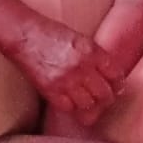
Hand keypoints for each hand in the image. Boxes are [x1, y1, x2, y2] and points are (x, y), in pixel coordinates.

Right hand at [10, 17, 124, 121]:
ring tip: (90, 104)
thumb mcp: (80, 39)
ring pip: (89, 105)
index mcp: (91, 51)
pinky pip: (69, 108)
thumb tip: (109, 75)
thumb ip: (95, 56)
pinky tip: (73, 104)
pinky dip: (73, 108)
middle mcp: (81, 67)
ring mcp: (66, 80)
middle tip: (105, 99)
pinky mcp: (50, 90)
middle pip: (105, 93)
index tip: (116, 86)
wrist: (25, 35)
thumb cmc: (51, 33)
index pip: (115, 74)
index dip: (118, 83)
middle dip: (107, 98)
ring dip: (91, 106)